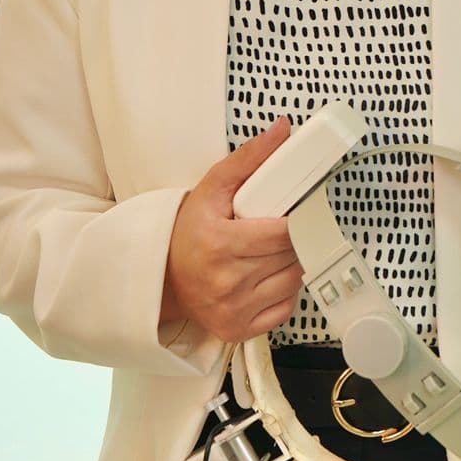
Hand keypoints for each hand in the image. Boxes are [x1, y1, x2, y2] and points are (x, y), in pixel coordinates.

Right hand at [161, 116, 303, 343]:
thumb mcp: (212, 188)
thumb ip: (249, 158)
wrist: (163, 278)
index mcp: (220, 244)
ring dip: (292, 264)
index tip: (298, 212)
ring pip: (293, 282)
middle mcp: (227, 282)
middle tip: (283, 229)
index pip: (282, 233)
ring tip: (274, 251)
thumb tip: (284, 129)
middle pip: (291, 256)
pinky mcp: (239, 331)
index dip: (297, 220)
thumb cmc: (188, 231)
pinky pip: (285, 309)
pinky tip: (268, 277)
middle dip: (294, 240)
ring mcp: (233, 310)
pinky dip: (285, 292)